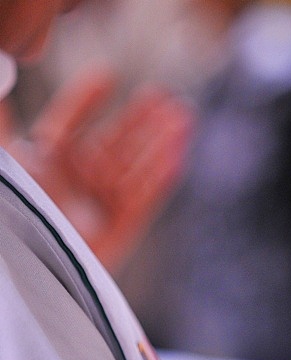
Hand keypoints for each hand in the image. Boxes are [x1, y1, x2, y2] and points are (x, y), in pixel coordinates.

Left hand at [2, 69, 191, 270]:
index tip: (108, 76)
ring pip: (136, 166)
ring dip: (161, 140)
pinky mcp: (119, 230)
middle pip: (112, 144)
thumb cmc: (12, 215)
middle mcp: (73, 184)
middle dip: (139, 119)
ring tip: (183, 114)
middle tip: (162, 94)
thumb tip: (1, 71)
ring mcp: (98, 208)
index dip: (85, 101)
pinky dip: (164, 175)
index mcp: (41, 166)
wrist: (28, 267)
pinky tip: (180, 152)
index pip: (66, 126)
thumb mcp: (6, 161)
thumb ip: (3, 119)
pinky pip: (147, 198)